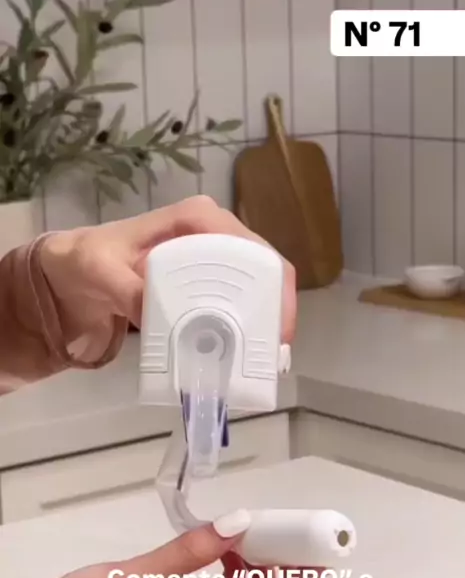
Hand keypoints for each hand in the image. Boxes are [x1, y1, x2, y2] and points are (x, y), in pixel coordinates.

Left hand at [40, 195, 296, 348]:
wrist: (76, 272)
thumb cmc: (91, 260)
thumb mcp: (100, 271)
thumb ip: (126, 290)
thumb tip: (156, 314)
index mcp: (196, 219)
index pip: (247, 246)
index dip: (270, 283)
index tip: (274, 324)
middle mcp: (215, 232)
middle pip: (263, 268)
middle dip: (275, 308)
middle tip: (273, 350)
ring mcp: (217, 258)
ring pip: (258, 286)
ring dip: (265, 321)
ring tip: (266, 357)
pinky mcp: (212, 283)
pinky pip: (241, 301)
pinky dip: (247, 326)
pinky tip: (248, 352)